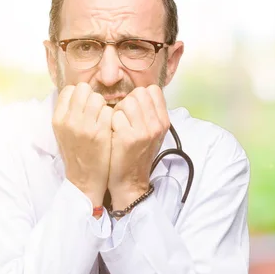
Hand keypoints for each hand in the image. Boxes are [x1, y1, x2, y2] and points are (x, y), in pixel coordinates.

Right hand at [52, 82, 113, 206]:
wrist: (85, 180)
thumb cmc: (77, 155)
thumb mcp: (63, 132)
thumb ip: (68, 113)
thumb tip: (78, 93)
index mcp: (57, 119)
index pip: (69, 90)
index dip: (80, 95)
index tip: (85, 106)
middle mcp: (69, 120)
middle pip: (84, 89)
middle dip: (92, 97)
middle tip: (96, 111)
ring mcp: (84, 126)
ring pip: (98, 98)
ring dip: (103, 106)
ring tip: (103, 119)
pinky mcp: (100, 132)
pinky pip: (109, 111)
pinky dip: (112, 117)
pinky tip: (110, 128)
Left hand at [108, 85, 169, 209]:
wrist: (130, 182)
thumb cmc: (137, 156)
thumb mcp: (152, 134)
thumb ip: (150, 113)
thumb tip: (140, 93)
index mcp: (164, 122)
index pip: (153, 91)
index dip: (139, 97)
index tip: (134, 110)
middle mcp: (157, 125)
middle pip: (139, 93)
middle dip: (128, 102)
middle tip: (124, 119)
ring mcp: (144, 131)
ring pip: (126, 102)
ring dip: (118, 111)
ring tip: (118, 126)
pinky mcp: (128, 137)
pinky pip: (115, 115)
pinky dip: (110, 122)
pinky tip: (112, 135)